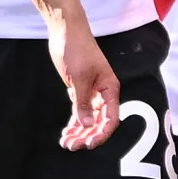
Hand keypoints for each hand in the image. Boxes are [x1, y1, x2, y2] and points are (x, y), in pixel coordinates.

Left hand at [50, 20, 118, 152]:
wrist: (66, 31)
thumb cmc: (77, 50)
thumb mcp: (79, 78)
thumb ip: (83, 102)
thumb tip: (86, 125)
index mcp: (110, 88)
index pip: (111, 118)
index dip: (102, 133)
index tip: (90, 144)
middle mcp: (103, 93)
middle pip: (99, 121)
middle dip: (87, 135)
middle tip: (73, 146)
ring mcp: (91, 92)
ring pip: (88, 118)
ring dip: (79, 132)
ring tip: (67, 143)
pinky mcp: (79, 90)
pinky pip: (80, 111)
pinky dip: (74, 123)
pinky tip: (67, 133)